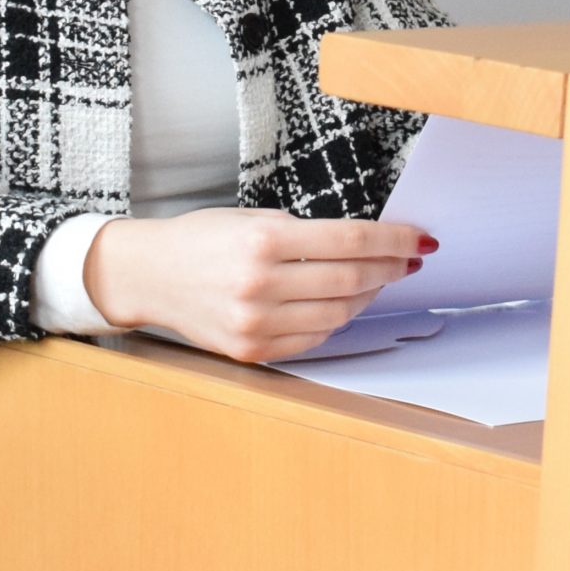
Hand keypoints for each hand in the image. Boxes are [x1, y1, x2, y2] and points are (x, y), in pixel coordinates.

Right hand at [81, 207, 431, 363]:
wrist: (149, 275)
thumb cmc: (201, 238)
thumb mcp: (251, 219)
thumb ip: (305, 233)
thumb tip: (365, 246)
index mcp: (263, 242)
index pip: (350, 242)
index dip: (394, 240)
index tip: (420, 238)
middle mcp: (260, 286)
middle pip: (351, 280)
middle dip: (390, 269)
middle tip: (408, 259)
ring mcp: (256, 324)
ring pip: (338, 314)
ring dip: (368, 296)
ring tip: (378, 279)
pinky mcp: (252, 351)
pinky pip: (314, 338)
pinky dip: (336, 319)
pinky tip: (343, 302)